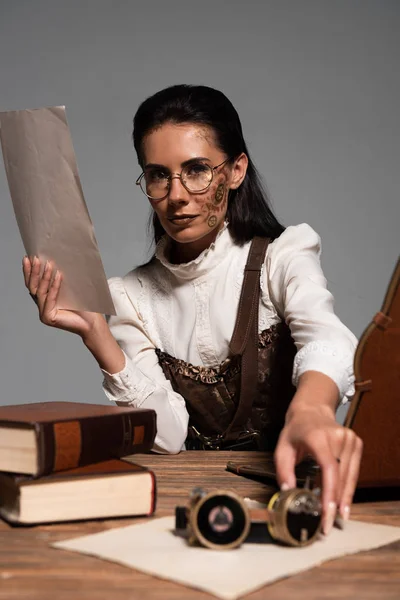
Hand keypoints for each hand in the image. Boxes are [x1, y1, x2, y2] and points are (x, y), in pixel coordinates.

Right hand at [22, 255, 102, 337]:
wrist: (93, 322)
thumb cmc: (84, 305)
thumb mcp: (70, 288)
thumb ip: (61, 278)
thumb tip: (58, 258)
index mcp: (45, 299)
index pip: (33, 283)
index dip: (29, 271)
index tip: (28, 257)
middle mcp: (42, 306)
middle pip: (33, 286)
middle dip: (33, 271)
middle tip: (34, 258)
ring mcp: (44, 313)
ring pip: (40, 291)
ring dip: (44, 276)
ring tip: (49, 263)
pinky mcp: (48, 317)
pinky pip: (50, 298)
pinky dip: (54, 286)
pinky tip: (58, 275)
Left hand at [274, 404, 362, 534]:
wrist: (312, 411)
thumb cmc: (295, 431)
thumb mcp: (282, 448)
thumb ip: (283, 470)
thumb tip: (287, 492)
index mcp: (318, 437)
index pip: (329, 469)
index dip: (329, 494)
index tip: (326, 514)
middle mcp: (338, 437)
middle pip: (341, 477)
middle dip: (334, 504)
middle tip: (327, 525)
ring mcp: (350, 440)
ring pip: (350, 477)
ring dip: (343, 499)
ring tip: (336, 519)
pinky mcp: (356, 444)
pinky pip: (353, 472)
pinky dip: (347, 488)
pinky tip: (342, 503)